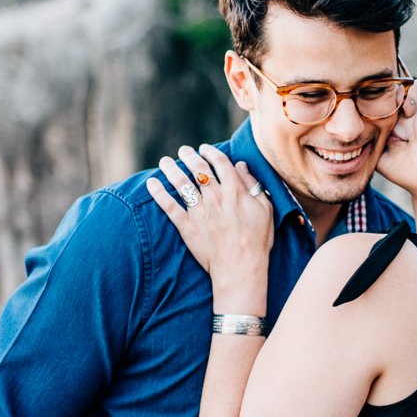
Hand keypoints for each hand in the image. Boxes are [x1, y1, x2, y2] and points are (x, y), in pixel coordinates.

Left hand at [147, 144, 273, 291]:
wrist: (241, 268)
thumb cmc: (257, 240)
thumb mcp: (265, 210)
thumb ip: (252, 186)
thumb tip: (241, 166)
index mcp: (235, 191)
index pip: (220, 163)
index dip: (211, 152)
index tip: (204, 148)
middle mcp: (215, 197)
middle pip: (198, 170)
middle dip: (189, 156)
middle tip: (183, 150)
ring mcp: (199, 212)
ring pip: (182, 184)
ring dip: (171, 169)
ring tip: (165, 161)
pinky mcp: (187, 227)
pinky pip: (169, 206)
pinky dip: (159, 193)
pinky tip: (151, 183)